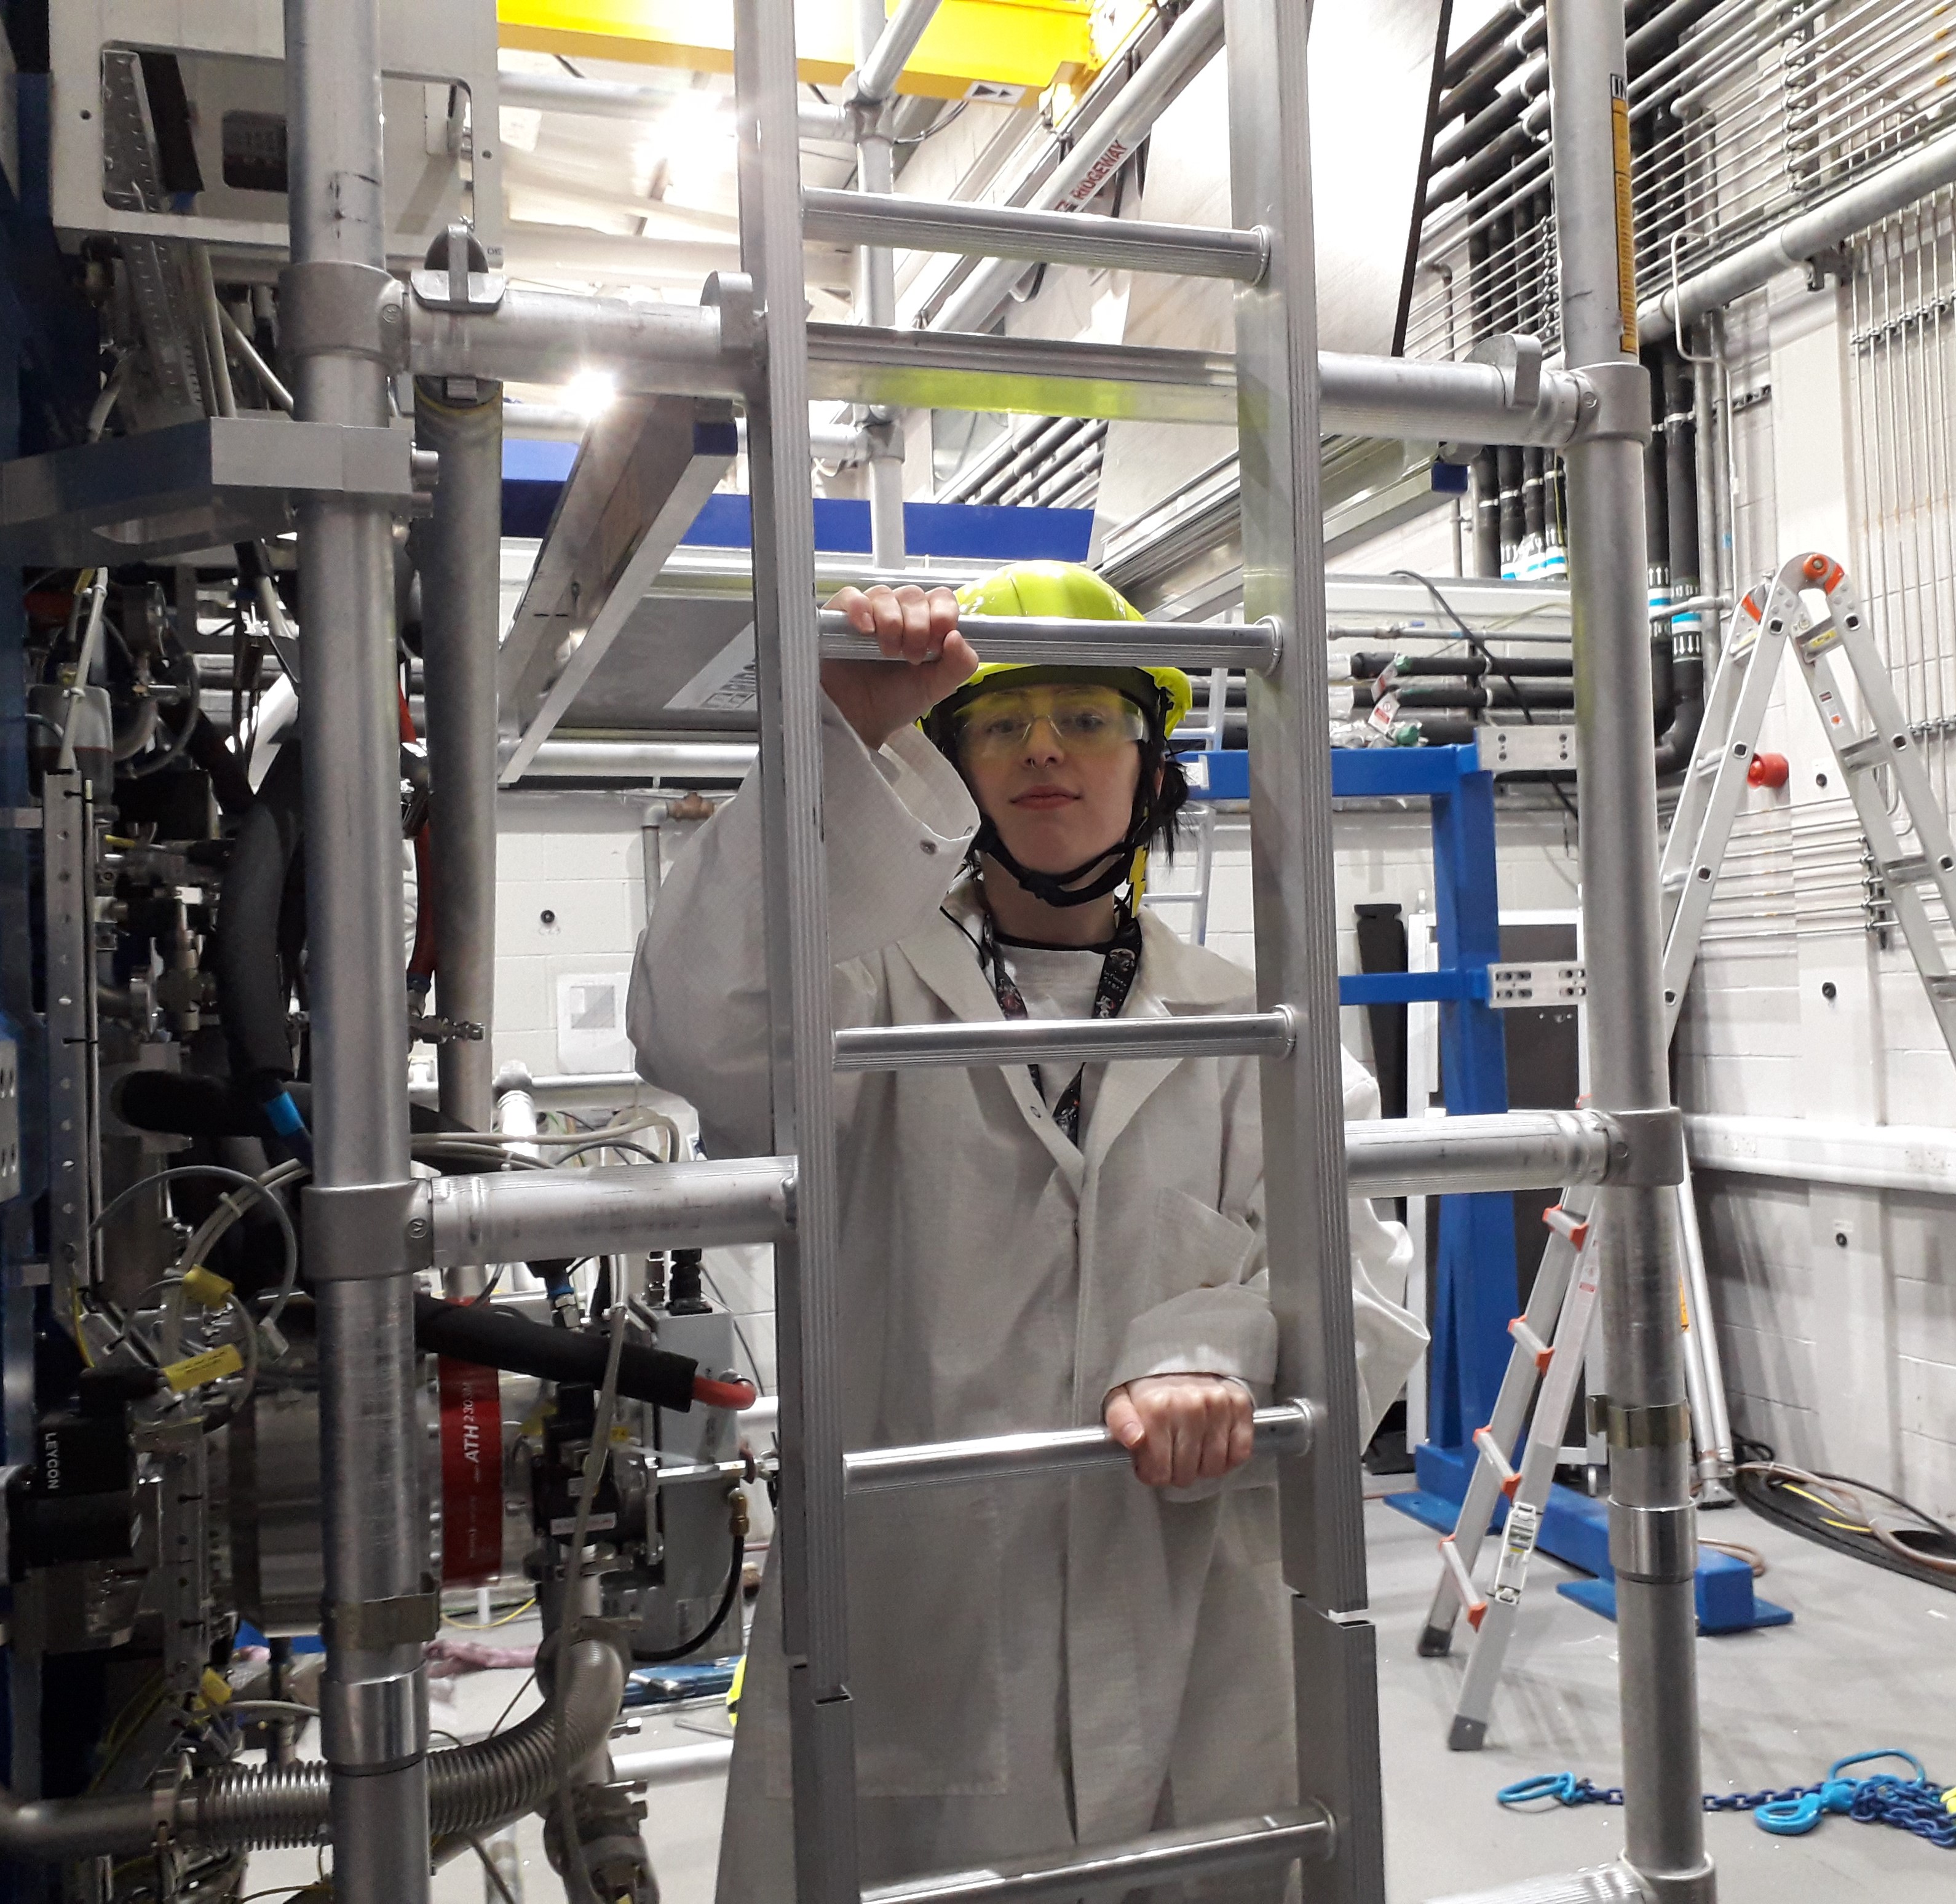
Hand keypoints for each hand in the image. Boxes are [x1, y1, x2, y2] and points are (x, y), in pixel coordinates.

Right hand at [821, 584, 978, 749]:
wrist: (860, 722)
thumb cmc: (896, 701)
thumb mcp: (936, 687)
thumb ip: (959, 665)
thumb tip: (957, 635)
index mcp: (925, 623)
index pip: (940, 598)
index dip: (943, 614)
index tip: (938, 643)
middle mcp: (898, 612)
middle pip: (913, 595)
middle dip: (918, 626)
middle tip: (911, 657)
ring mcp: (868, 612)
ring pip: (884, 594)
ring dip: (892, 622)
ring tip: (888, 652)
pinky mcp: (838, 618)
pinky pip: (851, 597)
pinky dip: (860, 608)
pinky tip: (866, 630)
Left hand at [1104, 1375, 1254, 1489]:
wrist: (1180, 1359)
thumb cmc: (1150, 1389)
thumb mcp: (1120, 1401)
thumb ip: (1119, 1422)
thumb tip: (1134, 1439)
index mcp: (1157, 1407)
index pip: (1158, 1472)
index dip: (1151, 1474)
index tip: (1149, 1464)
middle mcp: (1190, 1405)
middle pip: (1186, 1474)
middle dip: (1174, 1472)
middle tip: (1170, 1456)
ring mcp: (1218, 1405)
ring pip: (1213, 1467)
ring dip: (1200, 1467)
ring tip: (1190, 1450)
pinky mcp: (1240, 1405)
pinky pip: (1240, 1453)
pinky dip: (1227, 1458)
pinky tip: (1212, 1446)